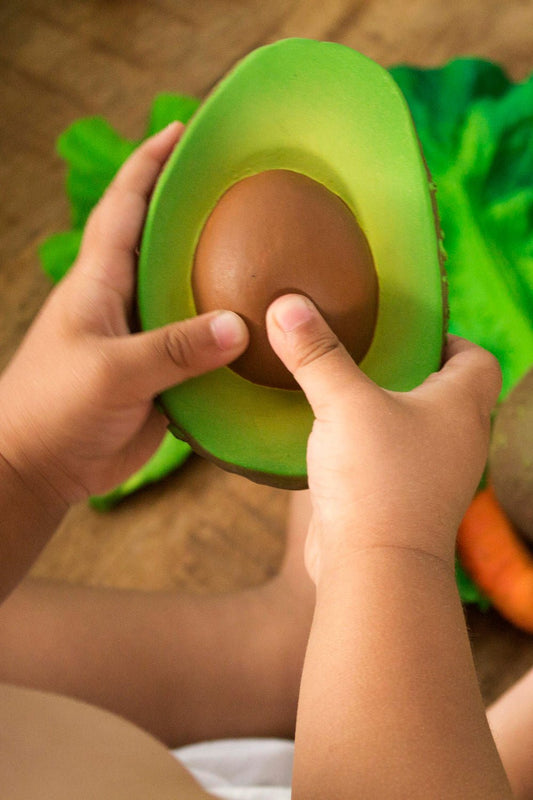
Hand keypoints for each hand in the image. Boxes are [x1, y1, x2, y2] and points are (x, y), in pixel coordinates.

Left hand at [0, 123, 248, 505]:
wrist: (39, 467)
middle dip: (196, 212)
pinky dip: (226, 339)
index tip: (181, 129)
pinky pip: (199, 348)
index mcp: (99, 283)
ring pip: (186, 297)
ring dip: (219, 278)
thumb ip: (175, 348)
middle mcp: (123, 302)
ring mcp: (142, 340)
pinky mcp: (158, 376)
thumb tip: (240, 326)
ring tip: (266, 258)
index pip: (125, 206)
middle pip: (162, 243)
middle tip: (243, 190)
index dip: (150, 164)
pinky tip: (259, 335)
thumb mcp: (112, 372)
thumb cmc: (54, 408)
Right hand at [266, 294, 501, 580]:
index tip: (411, 330)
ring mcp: (432, 476)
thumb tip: (286, 304)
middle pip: (447, 392)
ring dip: (388, 410)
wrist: (375, 569)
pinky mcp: (403, 501)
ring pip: (417, 429)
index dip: (451, 338)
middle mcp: (456, 441)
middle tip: (369, 352)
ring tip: (345, 389)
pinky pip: (392, 460)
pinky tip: (332, 437)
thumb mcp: (343, 403)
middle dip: (412, 370)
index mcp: (461, 408)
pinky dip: (370, 444)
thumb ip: (316, 353)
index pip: (478, 359)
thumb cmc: (377, 480)